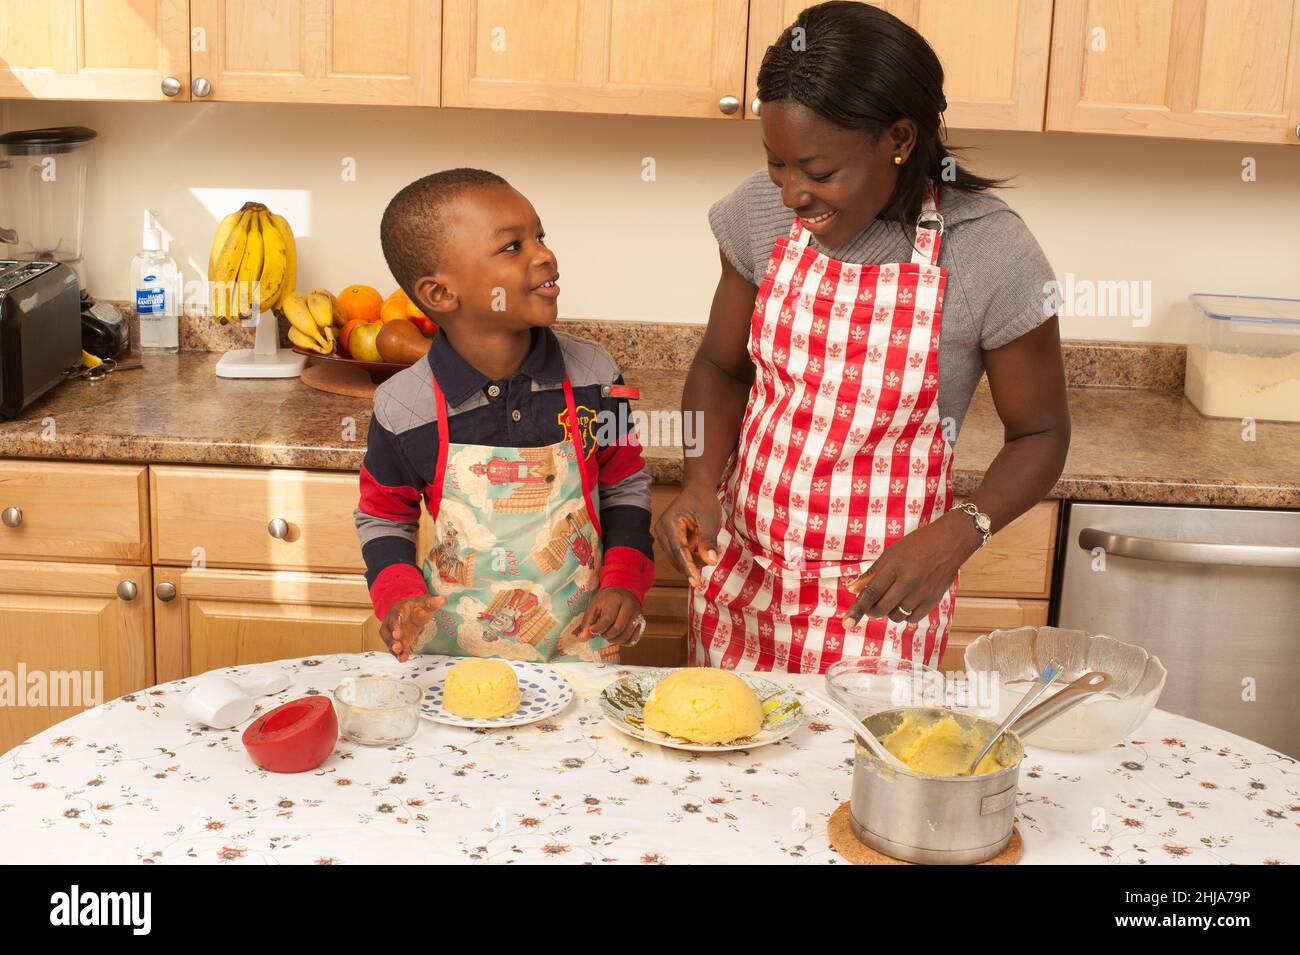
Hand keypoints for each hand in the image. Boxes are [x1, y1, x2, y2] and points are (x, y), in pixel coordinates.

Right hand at [380, 594, 446, 661]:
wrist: (410, 611)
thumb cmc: (416, 607)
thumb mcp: (424, 603)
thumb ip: (432, 602)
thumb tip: (442, 600)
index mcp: (398, 610)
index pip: (395, 617)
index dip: (395, 625)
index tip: (397, 633)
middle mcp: (391, 621)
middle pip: (389, 631)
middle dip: (392, 640)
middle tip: (398, 647)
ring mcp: (392, 632)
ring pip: (390, 641)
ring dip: (394, 649)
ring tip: (401, 656)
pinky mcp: (396, 641)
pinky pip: (395, 648)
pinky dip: (398, 654)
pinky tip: (403, 659)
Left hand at [577, 586, 643, 645]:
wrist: (623, 590)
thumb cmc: (606, 599)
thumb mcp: (594, 605)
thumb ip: (587, 622)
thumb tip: (582, 639)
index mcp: (616, 599)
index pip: (607, 619)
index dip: (598, 629)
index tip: (592, 631)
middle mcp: (630, 606)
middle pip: (618, 629)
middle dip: (606, 636)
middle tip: (601, 633)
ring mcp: (638, 615)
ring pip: (626, 636)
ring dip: (614, 640)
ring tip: (608, 635)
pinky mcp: (642, 623)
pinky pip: (633, 639)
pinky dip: (623, 642)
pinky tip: (617, 638)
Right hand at [652, 484, 721, 586]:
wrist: (697, 491)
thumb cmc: (703, 502)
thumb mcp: (709, 520)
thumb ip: (708, 540)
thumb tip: (710, 561)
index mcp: (669, 523)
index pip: (679, 550)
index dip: (688, 567)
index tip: (696, 581)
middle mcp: (661, 531)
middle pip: (676, 557)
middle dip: (694, 563)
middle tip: (714, 557)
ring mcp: (662, 536)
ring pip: (678, 559)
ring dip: (693, 560)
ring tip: (710, 548)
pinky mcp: (667, 540)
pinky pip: (679, 555)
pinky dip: (691, 556)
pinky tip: (703, 548)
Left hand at [842, 511, 980, 627]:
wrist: (950, 543)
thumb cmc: (917, 545)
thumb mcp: (891, 554)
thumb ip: (872, 573)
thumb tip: (852, 590)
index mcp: (894, 566)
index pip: (870, 593)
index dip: (857, 609)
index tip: (847, 622)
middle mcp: (908, 581)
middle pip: (881, 608)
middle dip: (871, 610)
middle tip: (871, 604)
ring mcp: (921, 592)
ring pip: (896, 616)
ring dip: (888, 611)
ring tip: (892, 598)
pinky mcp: (933, 600)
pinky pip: (912, 618)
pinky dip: (905, 615)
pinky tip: (905, 603)